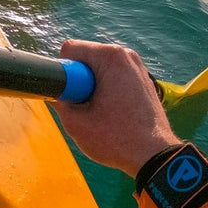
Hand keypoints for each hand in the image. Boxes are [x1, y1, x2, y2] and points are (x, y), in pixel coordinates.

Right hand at [51, 40, 178, 177]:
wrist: (155, 156)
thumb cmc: (116, 139)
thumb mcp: (75, 123)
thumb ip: (57, 101)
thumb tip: (52, 91)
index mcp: (110, 57)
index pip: (70, 50)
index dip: (64, 74)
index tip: (72, 97)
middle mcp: (126, 54)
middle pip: (86, 58)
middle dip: (79, 80)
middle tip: (86, 106)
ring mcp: (137, 65)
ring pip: (99, 68)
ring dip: (92, 86)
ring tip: (100, 111)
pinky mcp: (143, 78)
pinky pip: (113, 75)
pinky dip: (106, 89)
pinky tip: (113, 111)